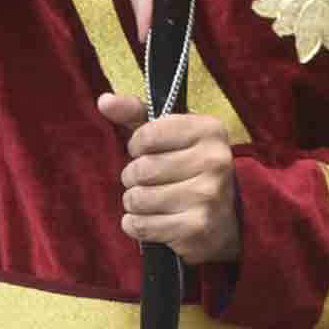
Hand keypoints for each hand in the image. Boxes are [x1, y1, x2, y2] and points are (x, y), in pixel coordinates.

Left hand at [99, 92, 241, 264]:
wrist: (225, 221)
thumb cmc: (189, 170)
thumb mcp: (169, 135)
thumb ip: (136, 113)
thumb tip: (104, 101)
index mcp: (209, 130)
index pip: (146, 136)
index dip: (137, 147)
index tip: (148, 152)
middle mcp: (215, 160)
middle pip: (141, 169)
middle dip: (134, 178)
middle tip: (150, 182)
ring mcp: (208, 196)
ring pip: (138, 198)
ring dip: (134, 203)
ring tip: (152, 201)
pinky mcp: (197, 228)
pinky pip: (141, 225)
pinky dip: (136, 225)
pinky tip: (152, 220)